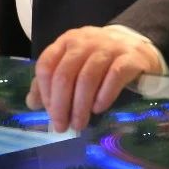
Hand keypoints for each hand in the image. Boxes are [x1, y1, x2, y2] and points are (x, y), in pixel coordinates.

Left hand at [25, 26, 162, 131]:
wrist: (136, 47)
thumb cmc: (99, 59)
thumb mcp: (73, 63)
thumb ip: (52, 80)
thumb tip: (32, 103)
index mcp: (66, 42)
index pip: (47, 64)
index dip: (44, 91)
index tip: (49, 113)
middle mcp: (85, 42)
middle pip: (65, 74)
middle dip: (60, 104)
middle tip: (62, 126)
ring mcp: (108, 48)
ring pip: (87, 78)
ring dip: (80, 106)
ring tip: (79, 124)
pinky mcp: (129, 58)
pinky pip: (114, 77)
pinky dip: (104, 96)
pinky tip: (99, 109)